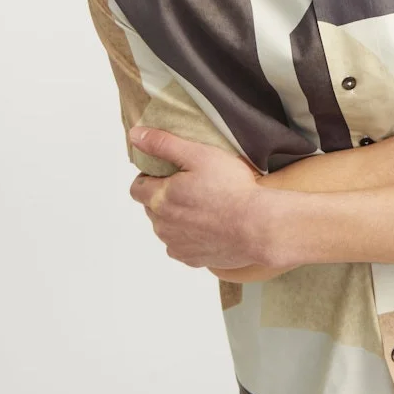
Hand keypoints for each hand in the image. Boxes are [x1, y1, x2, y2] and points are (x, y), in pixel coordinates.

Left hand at [127, 127, 268, 269]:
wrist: (257, 226)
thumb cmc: (231, 188)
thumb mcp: (198, 154)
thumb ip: (163, 143)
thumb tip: (135, 134)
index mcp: (160, 199)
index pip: (136, 188)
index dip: (149, 177)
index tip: (170, 172)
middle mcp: (162, 226)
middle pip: (152, 208)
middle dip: (165, 196)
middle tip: (193, 185)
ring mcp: (177, 245)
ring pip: (166, 228)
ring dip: (177, 217)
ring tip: (204, 205)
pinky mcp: (193, 259)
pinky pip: (182, 246)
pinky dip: (190, 236)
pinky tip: (210, 225)